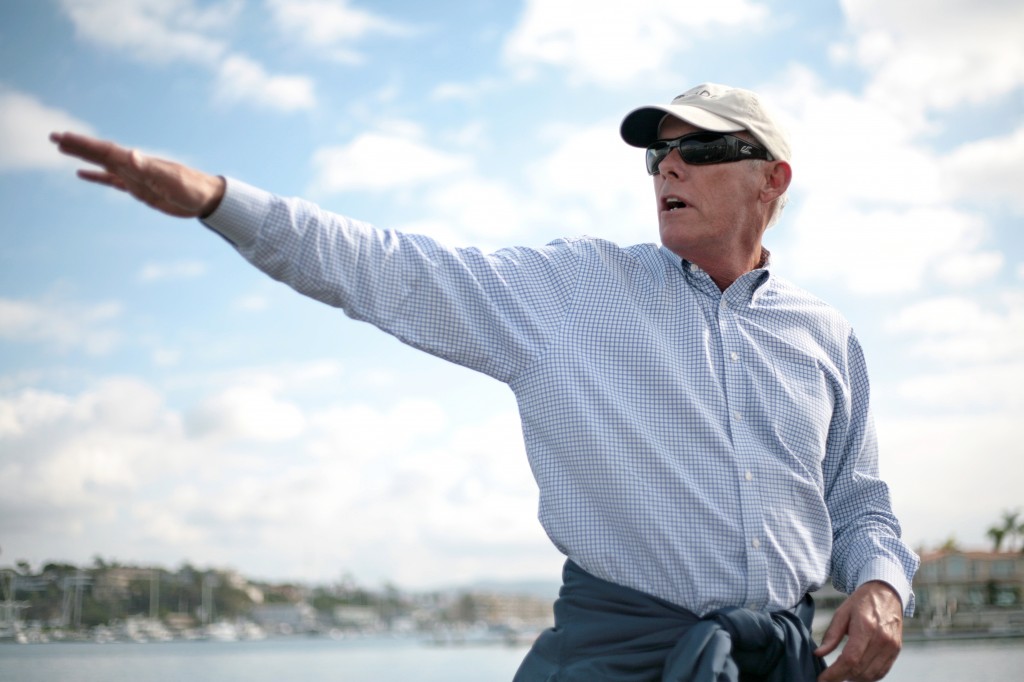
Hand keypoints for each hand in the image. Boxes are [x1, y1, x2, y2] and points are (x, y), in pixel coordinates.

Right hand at [50, 131, 224, 218]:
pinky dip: (96, 177)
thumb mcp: (169, 178)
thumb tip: (130, 154)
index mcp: (137, 162)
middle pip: (99, 153)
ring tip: (62, 149)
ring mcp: (134, 177)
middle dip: (76, 145)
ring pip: (102, 164)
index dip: (83, 144)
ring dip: (82, 157)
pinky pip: (111, 181)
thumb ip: (147, 167)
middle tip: (53, 137)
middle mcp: (132, 166)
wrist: (207, 198)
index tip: (62, 137)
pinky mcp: (138, 190)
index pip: (104, 150)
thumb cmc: (191, 187)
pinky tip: (82, 174)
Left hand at [815, 581, 902, 681]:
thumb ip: (831, 635)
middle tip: (829, 678)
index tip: (822, 680)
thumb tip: (818, 654)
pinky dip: (869, 677)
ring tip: (842, 675)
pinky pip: (882, 672)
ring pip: (872, 674)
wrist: (886, 593)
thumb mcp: (841, 613)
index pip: (850, 659)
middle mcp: (881, 639)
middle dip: (842, 677)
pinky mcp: (896, 650)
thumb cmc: (862, 602)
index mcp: (865, 628)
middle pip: (860, 669)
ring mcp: (891, 646)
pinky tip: (857, 674)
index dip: (835, 673)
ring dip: (855, 679)